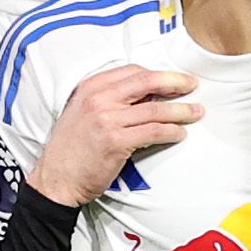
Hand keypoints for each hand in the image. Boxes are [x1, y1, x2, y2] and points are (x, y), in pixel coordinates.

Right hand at [30, 62, 197, 205]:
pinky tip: (179, 134)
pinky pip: (153, 131)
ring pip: (155, 108)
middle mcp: (98, 98)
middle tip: (192, 85)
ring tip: (195, 112)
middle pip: (146, 81)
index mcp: (90, 87)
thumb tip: (145, 97)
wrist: (55, 179)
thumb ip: (108, 101)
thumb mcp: (82, 113)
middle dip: (175, 82)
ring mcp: (107, 119)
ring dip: (181, 110)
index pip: (132, 71)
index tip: (174, 80)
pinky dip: (171, 132)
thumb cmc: (71, 150)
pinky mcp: (116, 141)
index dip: (158, 74)